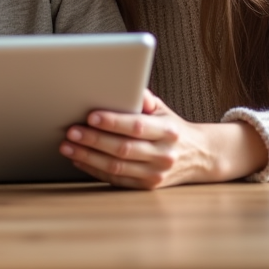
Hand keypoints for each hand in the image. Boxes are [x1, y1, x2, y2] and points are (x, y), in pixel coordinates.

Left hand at [58, 90, 267, 189]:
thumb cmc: (173, 128)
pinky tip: (79, 159)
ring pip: (116, 167)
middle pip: (122, 148)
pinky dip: (94, 170)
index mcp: (168, 131)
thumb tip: (123, 82)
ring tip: (68, 146)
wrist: (201, 157)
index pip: (136, 126)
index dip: (112, 122)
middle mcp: (164, 155)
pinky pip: (116, 180)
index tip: (90, 116)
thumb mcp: (163, 109)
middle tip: (71, 131)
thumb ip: (143, 98)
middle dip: (93, 140)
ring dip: (88, 156)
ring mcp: (156, 174)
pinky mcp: (148, 187)